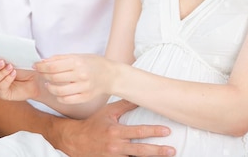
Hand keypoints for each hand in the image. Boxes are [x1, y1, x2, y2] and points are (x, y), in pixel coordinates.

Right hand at [0, 54, 39, 100]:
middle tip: (2, 61)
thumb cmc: (24, 66)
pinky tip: (13, 74)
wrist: (36, 78)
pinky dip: (7, 79)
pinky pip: (1, 87)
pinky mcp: (2, 93)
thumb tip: (5, 47)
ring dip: (2, 72)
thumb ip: (9, 53)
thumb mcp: (17, 57)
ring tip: (11, 67)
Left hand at [35, 54, 113, 103]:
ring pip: (58, 90)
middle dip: (44, 75)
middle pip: (54, 77)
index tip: (36, 66)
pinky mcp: (85, 97)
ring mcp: (83, 87)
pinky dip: (58, 96)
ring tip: (48, 84)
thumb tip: (44, 61)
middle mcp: (80, 74)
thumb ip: (61, 58)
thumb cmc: (94, 64)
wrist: (111, 76)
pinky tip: (58, 92)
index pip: (53, 66)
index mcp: (77, 62)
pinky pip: (66, 100)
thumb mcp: (79, 56)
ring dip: (50, 87)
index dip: (41, 66)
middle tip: (40, 73)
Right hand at [50, 100, 174, 156]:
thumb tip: (137, 96)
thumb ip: (123, 106)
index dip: (153, 131)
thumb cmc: (93, 124)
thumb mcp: (107, 112)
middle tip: (172, 150)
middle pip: (141, 150)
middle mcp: (116, 146)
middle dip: (158, 151)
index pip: (138, 132)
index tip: (167, 131)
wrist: (75, 141)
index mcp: (116, 132)